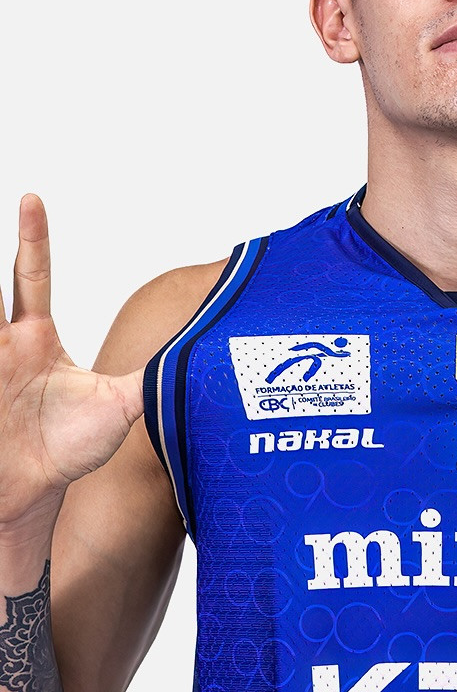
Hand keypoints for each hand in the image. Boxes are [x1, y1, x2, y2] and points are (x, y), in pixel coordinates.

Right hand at [0, 195, 144, 528]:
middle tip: (10, 199)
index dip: (32, 237)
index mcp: (34, 336)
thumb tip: (201, 354)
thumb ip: (153, 375)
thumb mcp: (122, 405)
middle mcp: (1, 342)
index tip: (31, 198)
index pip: (32, 274)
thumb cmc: (69, 449)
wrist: (33, 493)